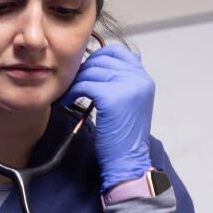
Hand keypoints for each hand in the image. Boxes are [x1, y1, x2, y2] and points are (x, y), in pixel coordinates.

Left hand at [62, 44, 153, 191]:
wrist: (127, 160)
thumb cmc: (124, 137)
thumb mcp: (130, 103)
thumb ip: (122, 83)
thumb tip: (98, 65)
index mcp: (144, 79)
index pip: (119, 52)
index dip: (99, 58)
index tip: (88, 71)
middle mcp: (139, 79)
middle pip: (103, 59)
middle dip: (85, 70)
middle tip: (75, 84)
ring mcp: (128, 86)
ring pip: (92, 71)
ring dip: (77, 81)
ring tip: (71, 93)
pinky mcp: (112, 97)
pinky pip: (85, 84)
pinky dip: (73, 91)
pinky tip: (69, 100)